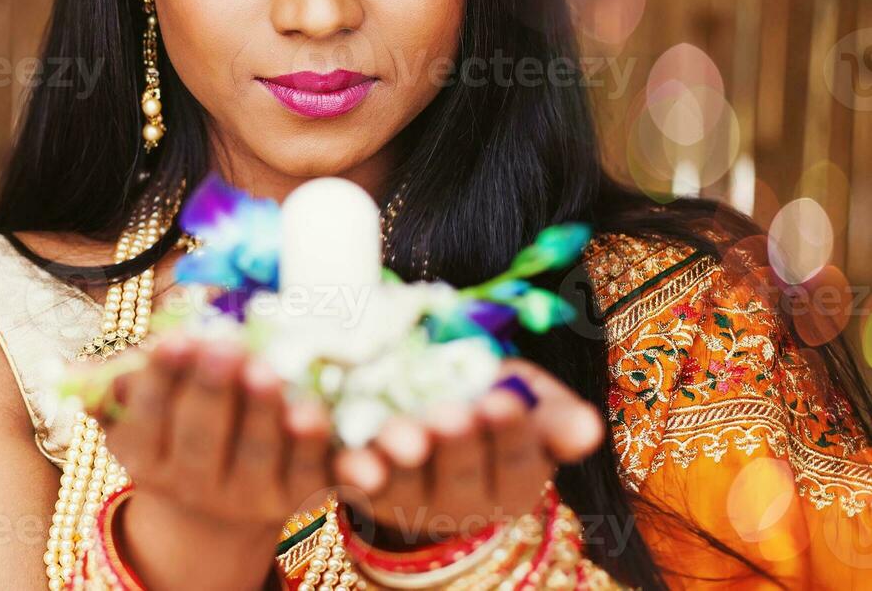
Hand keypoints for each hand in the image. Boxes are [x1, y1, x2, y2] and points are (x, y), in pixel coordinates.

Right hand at [90, 334, 332, 590]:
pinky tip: (316, 412)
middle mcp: (193, 485)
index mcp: (146, 458)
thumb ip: (111, 385)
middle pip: (201, 438)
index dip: (162, 379)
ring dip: (262, 413)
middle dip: (212, 390)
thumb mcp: (137, 413)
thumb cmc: (173, 431)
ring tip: (268, 370)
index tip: (175, 338)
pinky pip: (310, 471)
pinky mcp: (297, 498)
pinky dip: (315, 445)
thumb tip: (65, 368)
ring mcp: (248, 497)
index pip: (148, 417)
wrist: (218, 509)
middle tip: (224, 345)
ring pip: (256, 454)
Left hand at [331, 359, 603, 546]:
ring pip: (395, 483)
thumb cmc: (487, 401)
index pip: (516, 463)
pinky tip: (317, 422)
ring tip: (393, 435)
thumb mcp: (527, 403)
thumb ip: (553, 417)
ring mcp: (401, 499)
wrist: (424, 413)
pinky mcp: (353, 486)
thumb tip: (589, 428)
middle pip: (456, 476)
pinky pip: (338, 475)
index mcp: (510, 485)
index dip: (511, 435)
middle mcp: (457, 503)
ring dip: (391, 460)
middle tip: (449, 415)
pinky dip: (329, 454)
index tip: (503, 402)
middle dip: (453, 445)